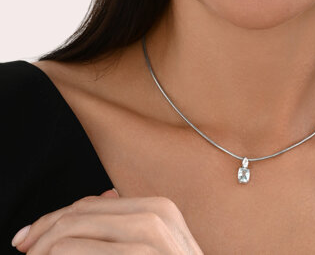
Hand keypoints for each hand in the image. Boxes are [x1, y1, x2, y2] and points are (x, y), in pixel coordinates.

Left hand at [12, 188, 203, 253]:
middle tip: (23, 251)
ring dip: (45, 247)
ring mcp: (151, 237)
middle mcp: (157, 215)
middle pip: (80, 213)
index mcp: (159, 209)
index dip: (53, 219)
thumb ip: (125, 224)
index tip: (28, 239)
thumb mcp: (152, 247)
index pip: (91, 204)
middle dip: (43, 231)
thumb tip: (102, 198)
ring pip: (74, 230)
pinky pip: (78, 250)